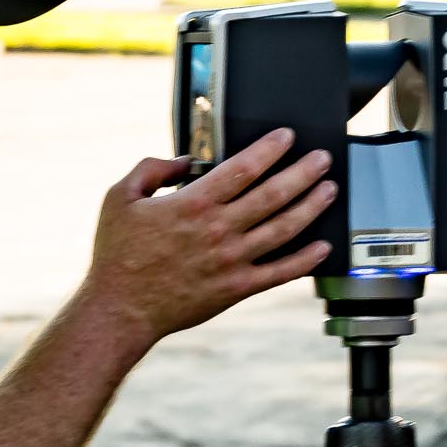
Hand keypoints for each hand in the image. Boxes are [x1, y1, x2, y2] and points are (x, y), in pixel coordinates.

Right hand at [75, 129, 333, 345]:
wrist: (120, 309)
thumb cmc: (117, 254)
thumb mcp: (119, 197)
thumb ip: (151, 169)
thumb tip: (184, 160)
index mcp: (192, 203)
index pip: (243, 167)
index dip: (270, 149)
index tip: (287, 137)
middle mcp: (218, 230)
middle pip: (273, 194)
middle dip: (303, 172)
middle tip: (322, 158)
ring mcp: (231, 260)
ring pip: (284, 228)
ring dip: (311, 206)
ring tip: (329, 190)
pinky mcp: (236, 288)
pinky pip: (280, 272)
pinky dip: (305, 259)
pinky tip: (323, 246)